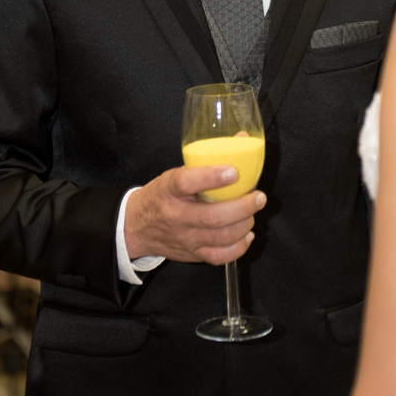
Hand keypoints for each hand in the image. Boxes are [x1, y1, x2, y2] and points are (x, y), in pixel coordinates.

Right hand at [124, 167, 265, 263]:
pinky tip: (246, 235)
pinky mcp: (192, 254)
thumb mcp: (174, 174)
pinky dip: (238, 247)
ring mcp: (185, 238)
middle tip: (258, 197)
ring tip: (252, 213)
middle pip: (213, 217)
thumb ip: (204, 162)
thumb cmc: (161, 196)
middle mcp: (176, 216)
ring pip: (220, 237)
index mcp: (169, 190)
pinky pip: (219, 256)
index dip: (212, 177)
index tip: (233, 172)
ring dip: (244, 225)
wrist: (136, 227)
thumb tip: (241, 139)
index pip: (187, 182)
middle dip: (242, 207)